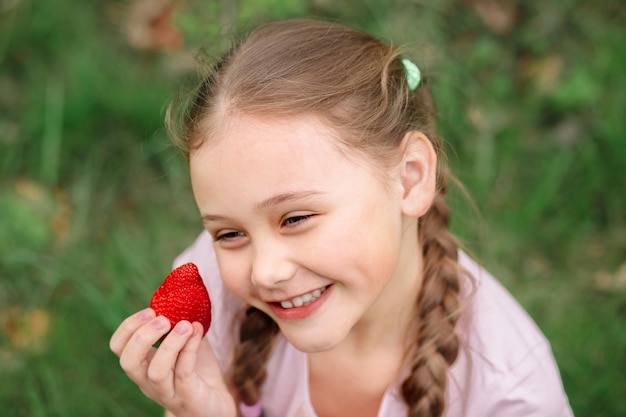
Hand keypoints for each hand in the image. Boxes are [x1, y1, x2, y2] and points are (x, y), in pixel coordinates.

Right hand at [109, 308, 236, 416]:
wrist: (216, 405)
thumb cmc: (198, 372)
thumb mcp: (185, 343)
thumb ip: (179, 323)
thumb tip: (183, 294)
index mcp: (143, 365)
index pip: (118, 347)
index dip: (129, 327)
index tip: (151, 310)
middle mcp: (148, 381)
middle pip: (128, 361)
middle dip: (142, 336)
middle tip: (163, 319)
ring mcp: (167, 391)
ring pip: (155, 371)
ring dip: (169, 344)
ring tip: (185, 325)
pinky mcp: (187, 396)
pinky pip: (183, 373)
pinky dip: (189, 349)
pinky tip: (198, 332)